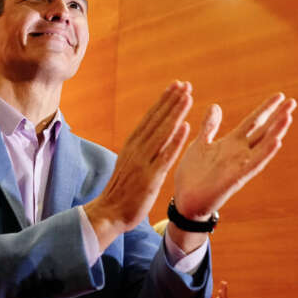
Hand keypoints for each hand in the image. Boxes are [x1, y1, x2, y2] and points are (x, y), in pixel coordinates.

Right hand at [84, 82, 192, 242]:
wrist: (109, 212)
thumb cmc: (121, 191)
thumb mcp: (129, 165)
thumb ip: (140, 151)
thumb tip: (151, 138)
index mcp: (131, 146)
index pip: (149, 118)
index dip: (163, 101)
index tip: (175, 86)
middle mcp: (136, 150)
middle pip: (156, 120)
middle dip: (171, 101)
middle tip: (185, 84)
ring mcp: (142, 163)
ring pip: (162, 133)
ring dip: (175, 113)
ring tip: (187, 97)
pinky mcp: (150, 177)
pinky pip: (165, 156)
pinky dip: (175, 140)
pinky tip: (186, 127)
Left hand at [173, 93, 295, 219]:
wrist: (185, 200)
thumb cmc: (193, 173)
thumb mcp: (200, 143)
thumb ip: (209, 126)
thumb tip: (216, 106)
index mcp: (231, 143)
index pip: (253, 121)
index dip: (266, 109)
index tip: (280, 95)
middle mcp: (239, 152)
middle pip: (263, 131)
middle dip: (277, 117)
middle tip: (292, 101)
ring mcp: (240, 165)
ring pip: (263, 146)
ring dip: (276, 132)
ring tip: (288, 117)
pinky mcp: (236, 178)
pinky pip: (254, 164)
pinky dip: (265, 153)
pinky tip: (277, 142)